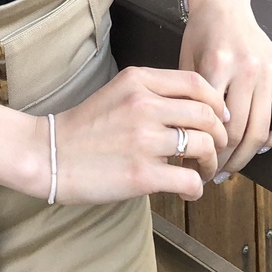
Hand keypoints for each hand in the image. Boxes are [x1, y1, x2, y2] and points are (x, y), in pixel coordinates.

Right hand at [50, 65, 228, 203]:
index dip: (216, 102)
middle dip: (220, 135)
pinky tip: (187, 190)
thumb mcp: (118, 92)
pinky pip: (189, 180)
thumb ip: (152, 93)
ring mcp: (144, 139)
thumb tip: (195, 110)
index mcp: (138, 80)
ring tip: (201, 171)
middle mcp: (143, 105)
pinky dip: (196, 189)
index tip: (220, 118)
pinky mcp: (142, 174)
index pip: (196, 82)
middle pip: (207, 114)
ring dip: (211, 162)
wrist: (51, 154)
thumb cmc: (85, 127)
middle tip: (215, 149)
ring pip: (204, 146)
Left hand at [178, 0, 271, 173]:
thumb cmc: (199, 34)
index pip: (215, 121)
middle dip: (225, 160)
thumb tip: (186, 143)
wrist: (223, 3)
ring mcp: (269, 71)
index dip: (206, 150)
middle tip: (214, 174)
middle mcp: (247, 68)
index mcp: (219, 63)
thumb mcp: (186, 61)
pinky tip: (261, 147)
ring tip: (233, 168)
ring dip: (247, 156)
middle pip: (239, 131)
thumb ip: (190, 98)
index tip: (197, 166)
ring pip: (262, 129)